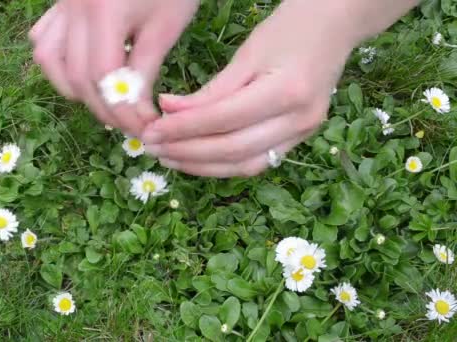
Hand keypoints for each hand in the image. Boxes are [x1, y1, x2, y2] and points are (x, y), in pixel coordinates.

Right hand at [29, 0, 198, 135]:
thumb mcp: (166, 25)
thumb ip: (146, 69)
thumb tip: (133, 111)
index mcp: (104, 12)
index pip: (104, 78)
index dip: (123, 110)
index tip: (145, 125)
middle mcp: (73, 8)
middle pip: (77, 76)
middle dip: (104, 109)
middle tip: (130, 123)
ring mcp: (62, 4)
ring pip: (49, 60)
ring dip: (75, 89)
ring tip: (105, 100)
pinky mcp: (60, 2)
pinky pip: (45, 39)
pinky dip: (59, 63)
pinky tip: (82, 71)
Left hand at [141, 1, 358, 176]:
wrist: (336, 26)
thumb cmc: (289, 29)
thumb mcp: (247, 53)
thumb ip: (211, 90)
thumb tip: (169, 111)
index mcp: (286, 91)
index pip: (223, 120)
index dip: (183, 129)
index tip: (153, 130)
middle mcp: (298, 120)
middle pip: (232, 149)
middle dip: (187, 152)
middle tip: (153, 147)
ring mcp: (303, 133)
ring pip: (245, 164)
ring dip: (202, 166)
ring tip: (169, 157)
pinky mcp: (300, 139)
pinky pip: (257, 161)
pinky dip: (224, 164)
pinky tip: (197, 159)